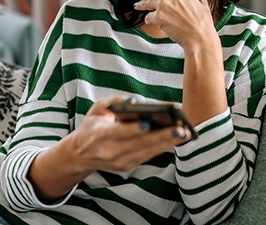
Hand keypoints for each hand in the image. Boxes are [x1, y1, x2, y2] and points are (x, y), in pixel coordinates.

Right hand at [68, 96, 190, 172]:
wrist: (81, 154)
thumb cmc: (93, 126)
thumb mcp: (97, 109)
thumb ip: (115, 101)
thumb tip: (135, 100)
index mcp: (99, 135)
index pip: (119, 133)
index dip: (133, 129)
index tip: (149, 123)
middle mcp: (110, 152)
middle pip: (139, 144)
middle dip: (161, 137)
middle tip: (180, 129)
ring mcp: (119, 162)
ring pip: (147, 152)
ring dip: (167, 144)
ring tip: (184, 134)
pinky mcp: (127, 167)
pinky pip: (148, 156)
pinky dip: (162, 148)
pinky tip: (176, 139)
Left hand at [132, 0, 213, 48]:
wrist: (199, 38)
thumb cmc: (203, 24)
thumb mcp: (203, 6)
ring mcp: (163, 4)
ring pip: (145, 2)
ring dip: (140, 4)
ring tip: (137, 6)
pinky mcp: (158, 16)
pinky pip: (147, 16)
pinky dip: (148, 19)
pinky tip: (149, 21)